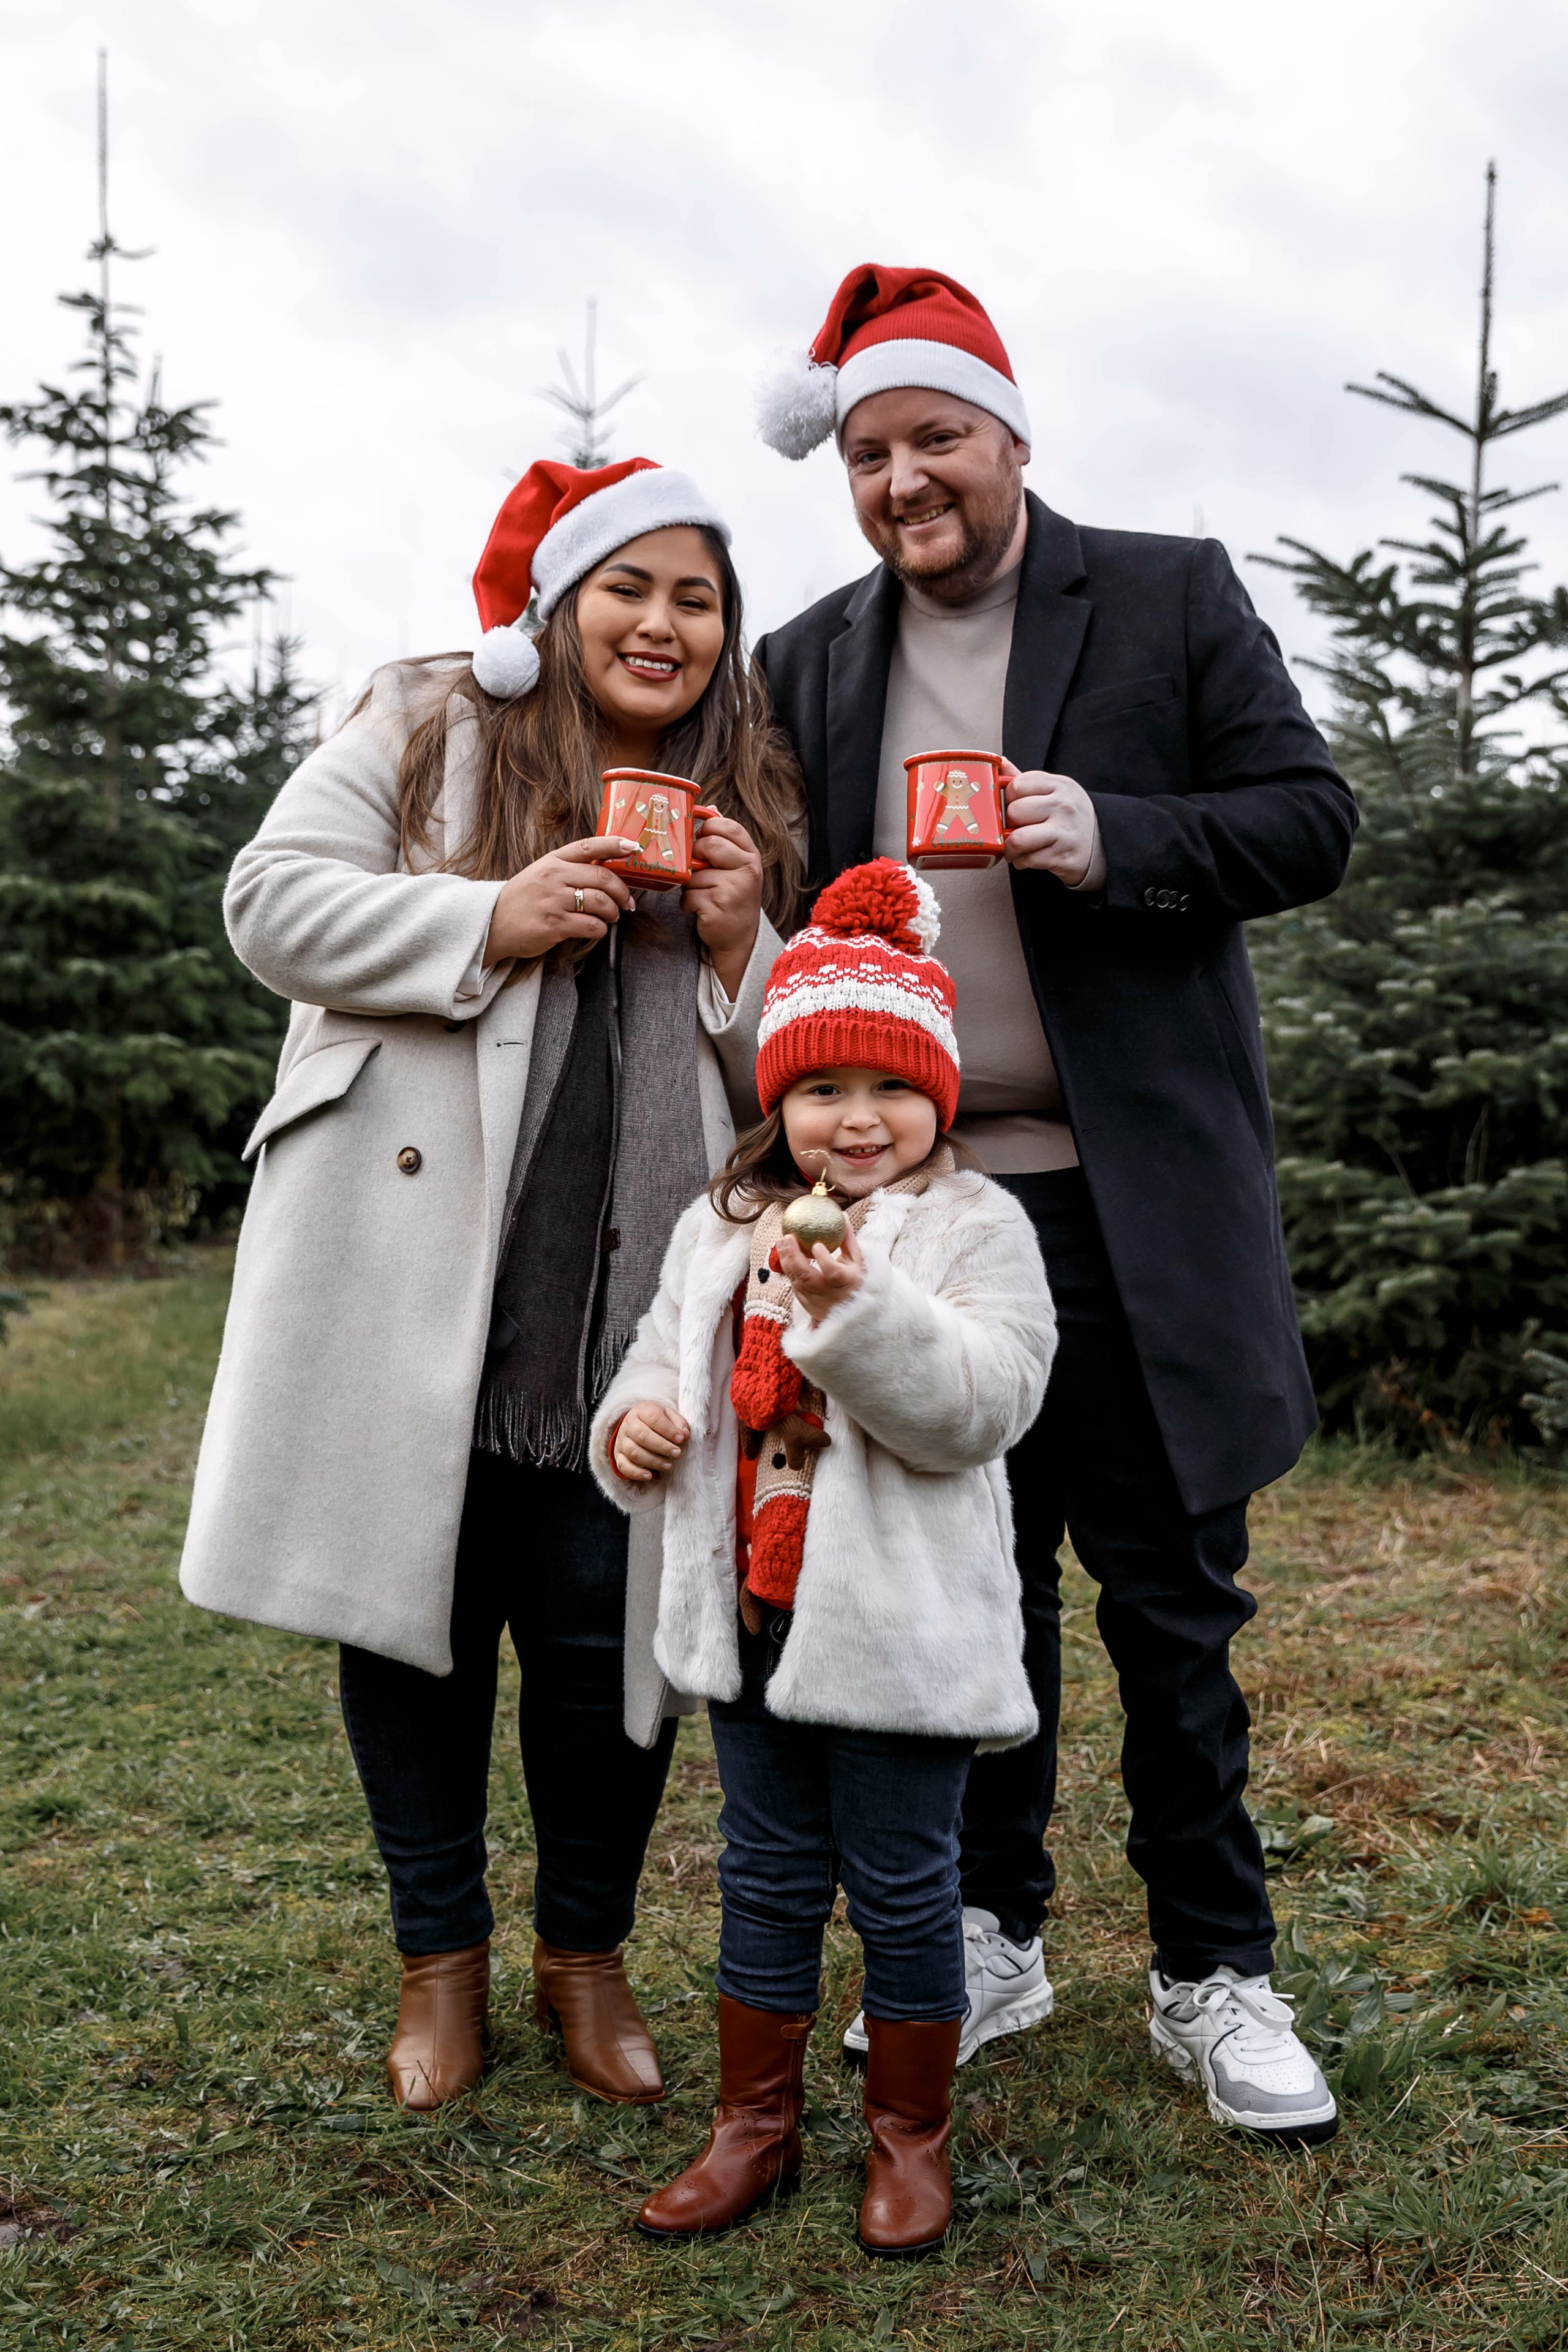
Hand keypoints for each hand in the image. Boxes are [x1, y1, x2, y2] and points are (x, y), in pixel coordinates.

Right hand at [483, 836, 639, 964]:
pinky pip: (591, 925)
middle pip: (602, 877)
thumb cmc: (524, 899)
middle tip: (628, 902)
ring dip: (613, 912)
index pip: (588, 846)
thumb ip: (570, 869)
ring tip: (612, 916)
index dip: (614, 844)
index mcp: (553, 861)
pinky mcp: (554, 925)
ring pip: (600, 902)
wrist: (493, 922)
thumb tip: (606, 871)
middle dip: (622, 891)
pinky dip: (600, 929)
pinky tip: (596, 929)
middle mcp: (554, 877)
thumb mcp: (543, 874)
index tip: (633, 846)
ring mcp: (554, 901)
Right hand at [613, 1401, 690, 1482]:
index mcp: (642, 1411)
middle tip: (677, 1454)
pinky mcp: (618, 1455)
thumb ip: (679, 1424)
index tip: (681, 1439)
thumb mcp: (669, 1416)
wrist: (638, 1423)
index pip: (654, 1418)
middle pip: (642, 1436)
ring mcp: (622, 1441)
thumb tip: (684, 1435)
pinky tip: (650, 1476)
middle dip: (662, 1447)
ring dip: (653, 1461)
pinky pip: (623, 1466)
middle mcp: (629, 1425)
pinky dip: (636, 1473)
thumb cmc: (657, 1421)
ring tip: (669, 1466)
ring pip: (634, 1452)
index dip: (668, 1430)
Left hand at [683, 809, 762, 998]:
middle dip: (696, 857)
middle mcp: (748, 869)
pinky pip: (688, 896)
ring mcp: (734, 888)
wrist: (740, 938)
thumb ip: (724, 838)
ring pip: (693, 874)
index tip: (703, 842)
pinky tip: (702, 910)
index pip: (725, 825)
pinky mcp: (718, 907)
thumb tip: (711, 808)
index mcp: (751, 855)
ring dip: (691, 886)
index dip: (708, 831)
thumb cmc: (733, 896)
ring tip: (706, 896)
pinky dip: (688, 904)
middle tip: (701, 872)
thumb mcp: (735, 865)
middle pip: (707, 844)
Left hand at [775, 1222, 864, 1323]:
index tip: (816, 1244)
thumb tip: (841, 1214)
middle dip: (794, 1256)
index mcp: (848, 1283)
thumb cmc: (855, 1278)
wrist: (853, 1310)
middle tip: (787, 1237)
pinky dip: (788, 1270)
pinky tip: (784, 1254)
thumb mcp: (856, 1260)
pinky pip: (794, 1285)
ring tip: (781, 1242)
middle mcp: (831, 1295)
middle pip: (808, 1278)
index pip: (834, 1273)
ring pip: (797, 1282)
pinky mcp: (806, 1305)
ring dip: (786, 1261)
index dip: (824, 1260)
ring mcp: (817, 1302)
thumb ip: (847, 1238)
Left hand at [1001, 759, 1099, 886]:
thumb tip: (1001, 763)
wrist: (1101, 844)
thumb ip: (1027, 781)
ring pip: (1018, 838)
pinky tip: (1027, 857)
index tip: (1013, 806)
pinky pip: (1027, 859)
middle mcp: (1064, 805)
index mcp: (1060, 785)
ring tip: (1015, 847)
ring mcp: (1064, 831)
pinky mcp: (1062, 855)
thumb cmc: (1070, 817)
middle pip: (1015, 811)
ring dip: (1010, 847)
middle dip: (1009, 824)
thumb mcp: (1055, 792)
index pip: (1018, 785)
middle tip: (1015, 828)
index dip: (1009, 798)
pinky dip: (1021, 861)